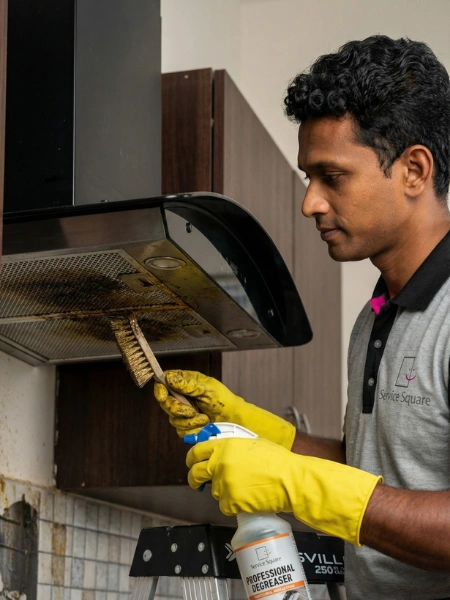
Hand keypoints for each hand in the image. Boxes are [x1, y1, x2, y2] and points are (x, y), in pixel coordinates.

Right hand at [154, 370, 295, 447]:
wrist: (234, 420)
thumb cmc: (224, 401)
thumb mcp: (207, 389)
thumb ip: (188, 385)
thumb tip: (170, 378)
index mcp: (186, 382)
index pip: (164, 382)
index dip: (160, 389)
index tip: (163, 396)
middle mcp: (182, 396)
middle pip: (165, 402)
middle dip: (177, 409)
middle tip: (190, 411)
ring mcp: (184, 411)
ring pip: (173, 418)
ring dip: (189, 420)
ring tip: (204, 418)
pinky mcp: (187, 426)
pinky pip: (181, 430)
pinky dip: (193, 428)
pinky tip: (204, 424)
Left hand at [186, 437, 381, 545]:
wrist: (290, 479)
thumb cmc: (277, 461)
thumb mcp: (251, 443)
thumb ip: (232, 447)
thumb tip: (219, 451)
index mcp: (225, 445)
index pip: (197, 450)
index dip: (191, 458)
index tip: (192, 463)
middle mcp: (220, 462)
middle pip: (195, 473)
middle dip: (194, 479)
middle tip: (198, 483)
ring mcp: (224, 482)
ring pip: (214, 491)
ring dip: (224, 492)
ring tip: (245, 488)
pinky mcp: (229, 501)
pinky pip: (225, 506)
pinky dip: (234, 505)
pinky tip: (248, 498)